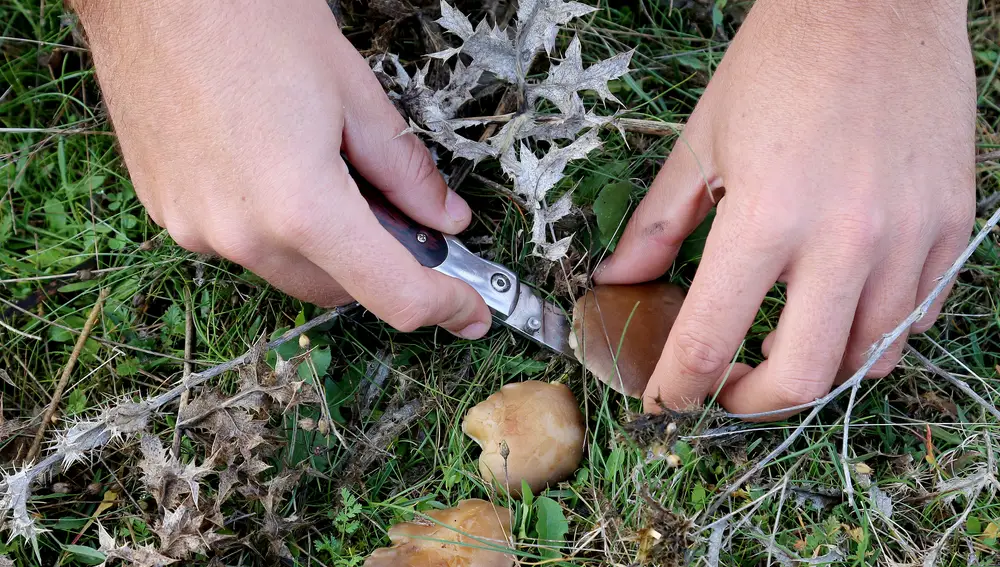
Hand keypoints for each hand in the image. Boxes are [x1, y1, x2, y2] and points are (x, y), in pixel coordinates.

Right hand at [73, 0, 491, 337]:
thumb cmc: (249, 17)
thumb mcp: (354, 91)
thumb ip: (404, 170)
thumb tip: (443, 218)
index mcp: (301, 207)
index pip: (393, 294)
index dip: (444, 307)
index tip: (469, 310)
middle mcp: (242, 234)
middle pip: (338, 290)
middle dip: (382, 267)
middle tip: (406, 220)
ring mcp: (195, 227)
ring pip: (288, 270)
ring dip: (326, 248)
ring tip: (333, 175)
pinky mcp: (166, 211)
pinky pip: (240, 242)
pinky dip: (275, 227)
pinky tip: (279, 168)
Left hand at [595, 0, 975, 417]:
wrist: (873, 0)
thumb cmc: (777, 63)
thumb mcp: (701, 144)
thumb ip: (655, 225)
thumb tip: (616, 281)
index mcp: (767, 217)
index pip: (710, 340)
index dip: (676, 389)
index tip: (662, 404)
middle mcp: (845, 239)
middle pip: (800, 378)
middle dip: (750, 402)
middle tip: (726, 385)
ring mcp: (909, 236)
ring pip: (866, 357)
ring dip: (814, 369)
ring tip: (780, 346)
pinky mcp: (951, 224)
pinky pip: (916, 317)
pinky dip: (871, 333)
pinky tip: (838, 309)